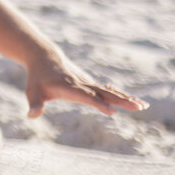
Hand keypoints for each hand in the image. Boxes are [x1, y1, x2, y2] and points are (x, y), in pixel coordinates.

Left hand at [24, 53, 146, 117]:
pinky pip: (108, 90)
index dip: (97, 103)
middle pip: (103, 93)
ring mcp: (88, 83)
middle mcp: (81, 84)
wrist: (44, 57)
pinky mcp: (91, 83)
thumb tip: (31, 116)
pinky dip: (122, 95)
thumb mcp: (32, 92)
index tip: (111, 111)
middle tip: (138, 107)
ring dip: (126, 98)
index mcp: (68, 87)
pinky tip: (136, 101)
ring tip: (143, 106)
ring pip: (109, 91)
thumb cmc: (37, 78)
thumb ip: (34, 104)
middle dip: (120, 100)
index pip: (85, 96)